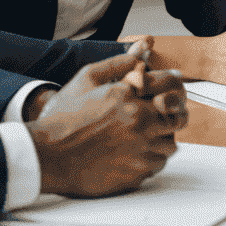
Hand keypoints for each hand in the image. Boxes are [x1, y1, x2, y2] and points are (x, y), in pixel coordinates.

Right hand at [27, 50, 184, 197]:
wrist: (47, 155)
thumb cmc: (64, 119)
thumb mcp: (86, 79)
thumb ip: (118, 63)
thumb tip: (143, 51)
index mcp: (130, 97)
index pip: (171, 86)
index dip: (172, 86)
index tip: (168, 89)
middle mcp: (140, 123)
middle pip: (178, 117)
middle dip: (170, 115)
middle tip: (158, 116)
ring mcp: (140, 151)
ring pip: (170, 144)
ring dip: (161, 138)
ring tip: (143, 136)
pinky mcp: (136, 174)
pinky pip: (158, 164)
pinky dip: (152, 158)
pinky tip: (135, 153)